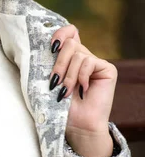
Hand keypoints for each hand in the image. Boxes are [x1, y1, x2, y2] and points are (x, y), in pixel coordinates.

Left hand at [50, 25, 117, 156]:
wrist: (78, 124)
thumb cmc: (60, 105)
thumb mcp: (52, 78)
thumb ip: (53, 60)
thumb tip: (49, 42)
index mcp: (70, 57)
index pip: (70, 32)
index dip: (60, 33)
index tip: (51, 47)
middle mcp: (84, 57)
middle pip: (69, 43)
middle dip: (59, 63)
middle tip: (54, 82)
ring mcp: (96, 62)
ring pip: (77, 54)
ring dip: (68, 75)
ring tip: (66, 92)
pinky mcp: (107, 69)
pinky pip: (89, 62)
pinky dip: (81, 76)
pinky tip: (83, 90)